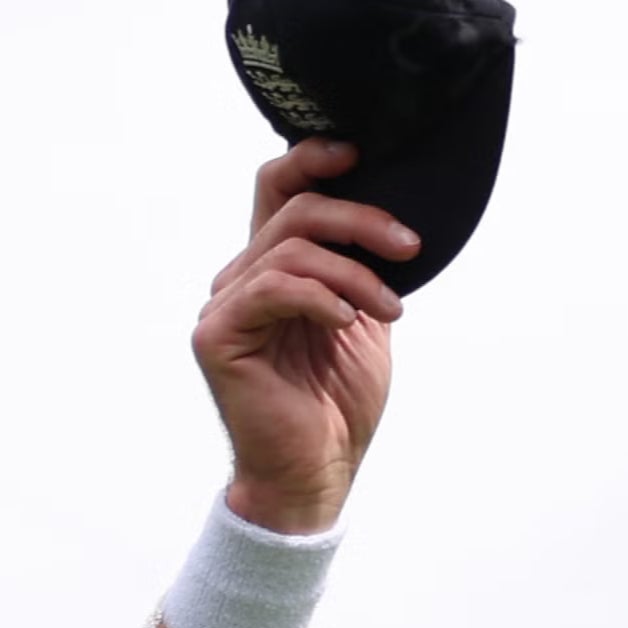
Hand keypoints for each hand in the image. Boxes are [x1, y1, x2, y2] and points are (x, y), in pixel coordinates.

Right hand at [193, 141, 413, 535]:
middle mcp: (242, 280)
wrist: (317, 473)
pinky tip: (346, 323)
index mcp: (273, 269)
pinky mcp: (218, 336)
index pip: (278, 190)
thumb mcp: (365, 320)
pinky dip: (320, 298)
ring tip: (390, 309)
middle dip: (360, 220)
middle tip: (409, 246)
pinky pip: (273, 289)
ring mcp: (224, 306)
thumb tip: (393, 217)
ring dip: (353, 272)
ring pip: (291, 249)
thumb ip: (362, 267)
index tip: (359, 154)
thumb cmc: (337, 406)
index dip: (311, 160)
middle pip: (294, 210)